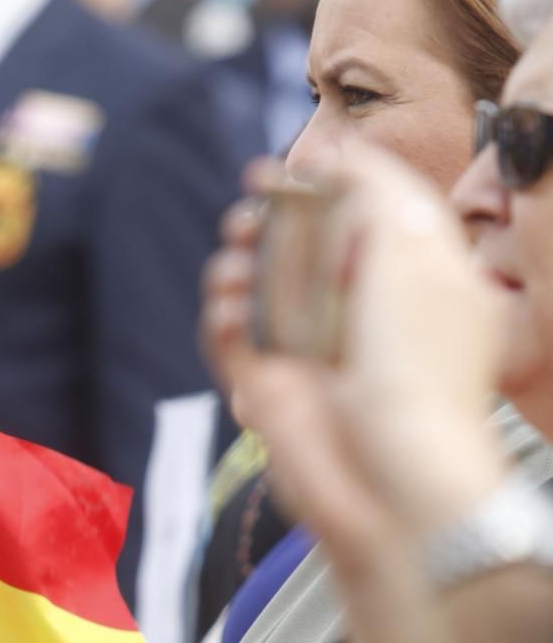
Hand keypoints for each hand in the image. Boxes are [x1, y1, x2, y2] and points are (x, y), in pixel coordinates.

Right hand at [204, 150, 506, 573]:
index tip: (301, 160)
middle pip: (303, 246)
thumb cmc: (419, 378)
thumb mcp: (415, 258)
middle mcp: (364, 316)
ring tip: (232, 261)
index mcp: (414, 282)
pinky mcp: (273, 395)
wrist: (394, 489)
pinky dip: (222, 317)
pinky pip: (233, 342)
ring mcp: (315, 356)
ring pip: (260, 289)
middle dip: (271, 219)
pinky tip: (228, 306)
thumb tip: (344, 153)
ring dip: (238, 264)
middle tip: (252, 204)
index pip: (369, 214)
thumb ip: (379, 194)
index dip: (332, 182)